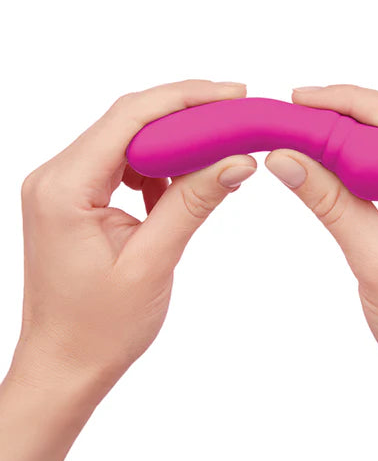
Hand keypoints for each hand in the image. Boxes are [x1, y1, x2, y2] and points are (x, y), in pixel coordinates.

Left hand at [0, 79, 255, 460]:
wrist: (64, 366)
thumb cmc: (99, 328)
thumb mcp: (153, 262)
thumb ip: (193, 203)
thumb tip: (237, 160)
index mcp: (65, 188)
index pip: (130, 118)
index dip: (185, 98)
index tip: (232, 94)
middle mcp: (56, 177)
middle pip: (127, 121)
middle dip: (184, 114)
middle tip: (235, 115)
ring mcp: (63, 188)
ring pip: (126, 141)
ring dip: (173, 143)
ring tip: (218, 153)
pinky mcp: (76, 201)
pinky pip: (121, 166)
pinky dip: (158, 168)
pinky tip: (185, 184)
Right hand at [265, 85, 377, 460]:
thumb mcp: (377, 264)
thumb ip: (332, 203)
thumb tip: (287, 159)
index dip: (352, 103)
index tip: (304, 98)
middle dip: (353, 117)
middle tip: (301, 115)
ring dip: (362, 141)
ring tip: (315, 139)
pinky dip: (375, 167)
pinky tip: (346, 170)